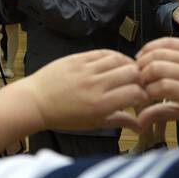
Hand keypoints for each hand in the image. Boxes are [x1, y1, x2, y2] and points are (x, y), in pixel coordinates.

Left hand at [12, 50, 146, 131]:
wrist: (35, 102)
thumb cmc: (63, 116)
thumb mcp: (92, 123)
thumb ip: (118, 120)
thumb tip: (140, 125)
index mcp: (100, 105)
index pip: (135, 93)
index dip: (143, 94)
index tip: (141, 96)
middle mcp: (95, 85)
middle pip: (132, 73)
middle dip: (139, 78)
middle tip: (137, 82)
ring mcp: (85, 70)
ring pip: (118, 59)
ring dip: (128, 64)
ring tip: (127, 71)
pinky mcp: (77, 58)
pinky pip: (102, 52)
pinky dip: (113, 56)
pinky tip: (115, 62)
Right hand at [134, 37, 178, 128]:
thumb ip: (164, 114)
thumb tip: (139, 121)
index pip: (161, 88)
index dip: (145, 92)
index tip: (141, 96)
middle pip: (156, 68)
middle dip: (141, 76)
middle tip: (137, 83)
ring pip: (159, 53)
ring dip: (143, 61)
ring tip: (138, 69)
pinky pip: (168, 41)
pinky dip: (152, 46)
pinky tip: (146, 54)